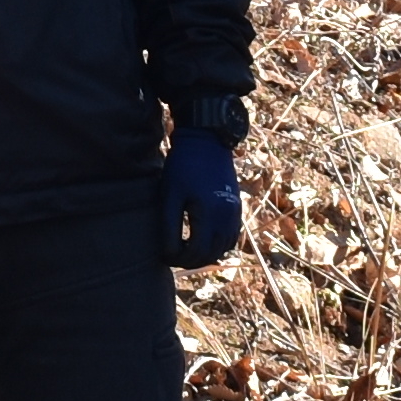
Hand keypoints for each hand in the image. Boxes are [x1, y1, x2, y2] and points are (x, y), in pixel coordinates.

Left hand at [164, 133, 247, 266]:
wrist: (206, 140)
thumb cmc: (183, 166)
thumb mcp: (170, 195)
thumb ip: (169, 226)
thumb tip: (167, 253)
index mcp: (210, 215)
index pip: (196, 252)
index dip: (178, 259)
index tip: (163, 256)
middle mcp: (227, 217)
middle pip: (211, 254)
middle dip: (191, 260)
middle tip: (172, 256)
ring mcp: (235, 212)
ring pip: (223, 248)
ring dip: (205, 254)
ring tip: (185, 250)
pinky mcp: (236, 207)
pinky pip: (231, 236)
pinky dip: (218, 244)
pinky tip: (201, 239)